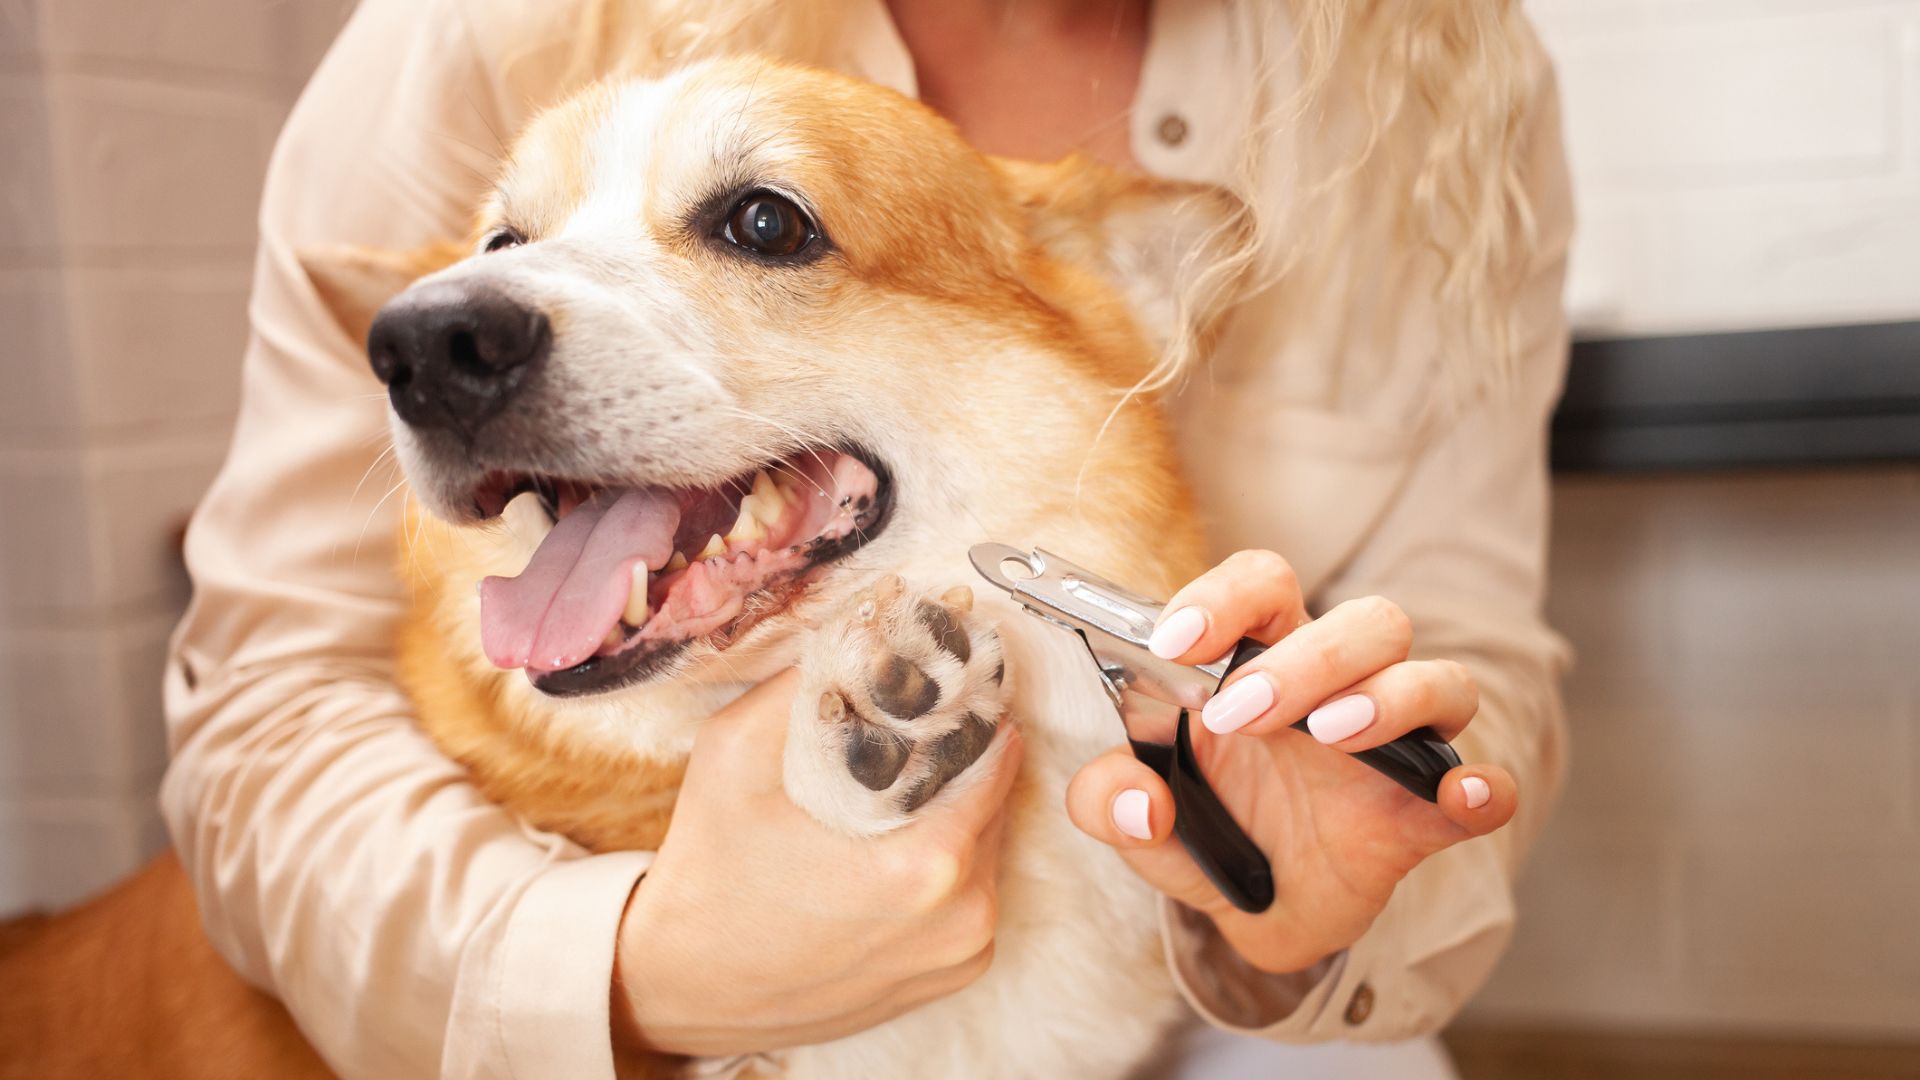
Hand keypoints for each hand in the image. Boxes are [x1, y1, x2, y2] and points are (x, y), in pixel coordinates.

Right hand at [613, 669, 1022, 1056]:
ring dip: (954, 808)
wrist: (679, 987)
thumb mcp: (735, 753)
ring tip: (894, 785)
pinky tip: (889, 843)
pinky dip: (946, 861)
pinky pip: (972, 892)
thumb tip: (866, 623)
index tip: (939, 680)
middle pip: (995, 797)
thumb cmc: (708, 874)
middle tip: (910, 725)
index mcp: (927, 865)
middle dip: (958, 754)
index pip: (992, 750)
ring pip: (989, 844)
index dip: (966, 705)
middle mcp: (964, 917)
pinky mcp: (952, 976)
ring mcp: (964, 954)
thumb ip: (807, 682)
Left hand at [1065, 550, 1515, 973]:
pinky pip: (1482, 786)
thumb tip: (1138, 800)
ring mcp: (1394, 746)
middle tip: (1235, 714)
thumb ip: (1107, 800)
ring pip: (1433, 676)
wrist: (1256, 913)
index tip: (1175, 641)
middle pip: (1363, 620)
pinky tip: (1460, 794)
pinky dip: (1482, 787)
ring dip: (1385, 696)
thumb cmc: (1208, 829)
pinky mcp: (1427, 814)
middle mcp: (1340, 685)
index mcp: (1262, 660)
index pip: (1262, 584)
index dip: (1224, 596)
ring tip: (1326, 734)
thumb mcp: (1137, 820)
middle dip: (1301, 657)